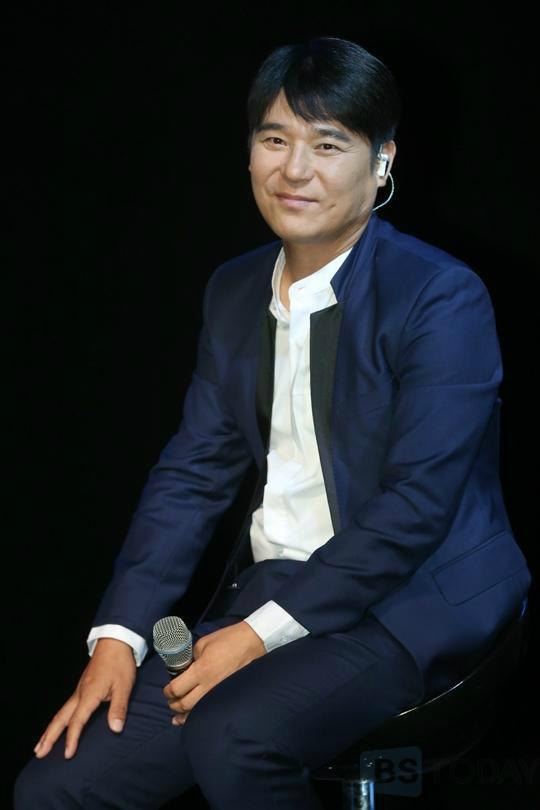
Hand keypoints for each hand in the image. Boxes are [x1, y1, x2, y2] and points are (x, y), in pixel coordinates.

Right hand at [33, 637, 136, 758]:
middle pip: (60, 718)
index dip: (72, 739)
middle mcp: (80, 693)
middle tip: (39, 753)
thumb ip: (119, 708)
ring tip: (41, 745)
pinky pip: (66, 707)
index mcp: (89, 694)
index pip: (77, 721)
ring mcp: (79, 690)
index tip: (67, 755)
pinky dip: (58, 720)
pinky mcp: (82, 688)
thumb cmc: (120, 663)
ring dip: (50, 730)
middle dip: (49, 737)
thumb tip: (115, 729)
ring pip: (60, 713)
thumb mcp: (124, 686)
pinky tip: (58, 726)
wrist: (114, 642)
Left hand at [163, 621, 265, 724]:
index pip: (176, 688)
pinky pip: (209, 710)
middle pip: (184, 704)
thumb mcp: (203, 644)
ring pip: (196, 712)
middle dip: (173, 704)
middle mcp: (208, 685)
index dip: (167, 692)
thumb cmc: (228, 639)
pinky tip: (192, 718)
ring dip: (183, 714)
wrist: (251, 643)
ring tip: (176, 715)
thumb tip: (185, 668)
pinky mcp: (227, 695)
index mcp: (201, 670)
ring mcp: (219, 693)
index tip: (166, 690)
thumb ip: (191, 658)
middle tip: (170, 700)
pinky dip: (197, 716)